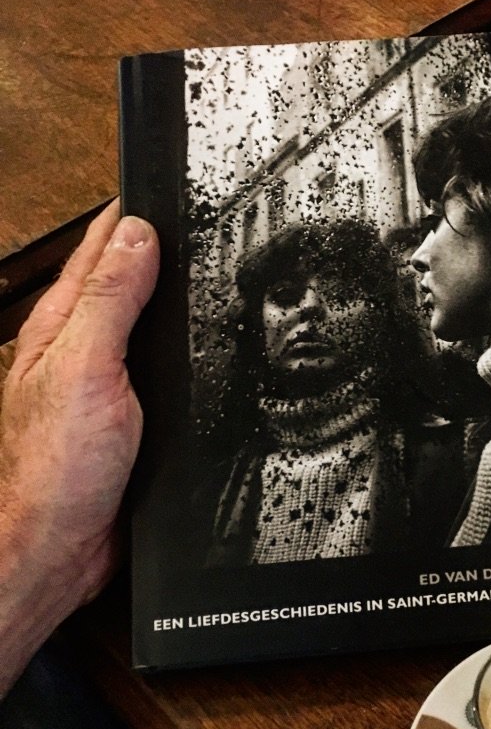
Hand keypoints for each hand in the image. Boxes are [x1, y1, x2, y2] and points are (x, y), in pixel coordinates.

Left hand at [0, 203, 157, 692]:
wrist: (59, 544)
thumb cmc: (57, 468)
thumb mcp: (86, 368)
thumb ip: (111, 300)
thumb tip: (137, 237)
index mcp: (64, 325)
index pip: (102, 248)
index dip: (132, 213)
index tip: (161, 183)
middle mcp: (81, 348)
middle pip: (123, 279)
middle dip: (153, 243)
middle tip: (187, 213)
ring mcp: (105, 383)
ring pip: (143, 320)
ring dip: (166, 291)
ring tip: (194, 262)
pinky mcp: (129, 417)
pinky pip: (158, 365)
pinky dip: (177, 345)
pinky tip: (192, 342)